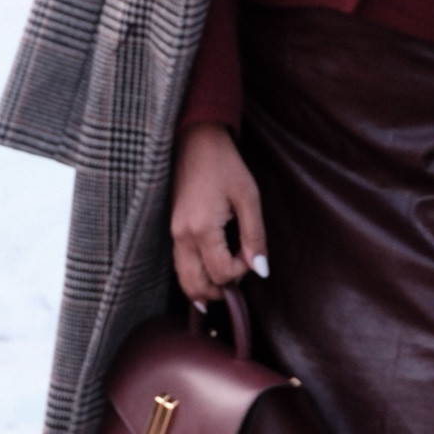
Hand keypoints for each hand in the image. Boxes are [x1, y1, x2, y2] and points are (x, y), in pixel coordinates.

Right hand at [170, 122, 267, 304]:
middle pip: (195, 286)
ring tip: (226, 281)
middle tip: (238, 282)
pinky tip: (210, 272)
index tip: (251, 253)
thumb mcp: (249, 198)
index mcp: (202, 229)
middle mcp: (182, 236)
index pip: (221, 274)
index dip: (241, 273)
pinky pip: (180, 264)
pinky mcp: (172, 229)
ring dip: (205, 286)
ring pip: (183, 278)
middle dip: (219, 291)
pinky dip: (194, 274)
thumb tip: (261, 271)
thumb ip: (255, 236)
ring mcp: (173, 233)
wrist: (197, 141)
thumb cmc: (226, 165)